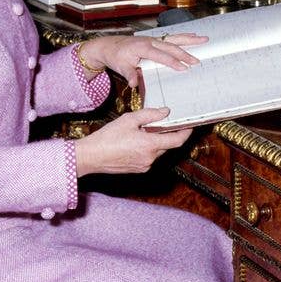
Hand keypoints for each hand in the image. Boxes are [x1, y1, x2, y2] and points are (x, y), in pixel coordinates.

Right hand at [75, 108, 192, 174]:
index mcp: (150, 145)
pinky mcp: (137, 169)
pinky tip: (135, 141)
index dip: (186, 132)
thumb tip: (165, 112)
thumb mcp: (129, 119)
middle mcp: (150, 158)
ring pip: (157, 151)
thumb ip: (150, 115)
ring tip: (142, 131)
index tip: (190, 125)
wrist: (90, 157)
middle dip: (166, 134)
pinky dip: (147, 148)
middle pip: (167, 145)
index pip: (177, 141)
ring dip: (155, 141)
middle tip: (160, 123)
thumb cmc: (107, 137)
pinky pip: (149, 157)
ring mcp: (144, 166)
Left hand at [78, 32, 206, 85]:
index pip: (161, 56)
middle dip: (185, 54)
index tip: (184, 68)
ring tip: (203, 39)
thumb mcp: (121, 67)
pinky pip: (172, 37)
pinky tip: (193, 36)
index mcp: (143, 48)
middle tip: (197, 61)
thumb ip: (129, 74)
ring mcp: (154, 39)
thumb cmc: (116, 56)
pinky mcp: (156, 39)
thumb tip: (134, 83)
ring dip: (189, 39)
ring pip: (174, 38)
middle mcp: (151, 41)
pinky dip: (183, 36)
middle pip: (171, 47)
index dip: (173, 62)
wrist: (110, 46)